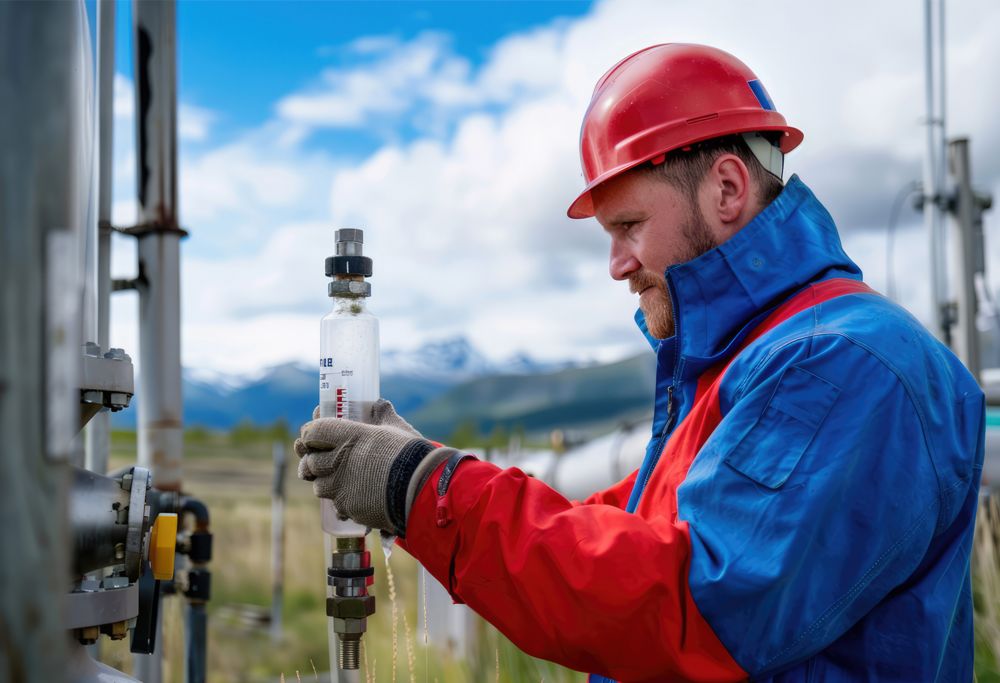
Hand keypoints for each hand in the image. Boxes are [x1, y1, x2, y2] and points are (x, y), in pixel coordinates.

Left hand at [295, 399, 452, 535]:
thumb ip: (384, 414)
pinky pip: (336, 506)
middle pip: (310, 461)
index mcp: (350, 436)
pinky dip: (341, 502)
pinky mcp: (348, 507)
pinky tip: (353, 497)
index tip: (310, 435)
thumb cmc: (411, 454)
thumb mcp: (397, 428)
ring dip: (325, 483)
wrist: (421, 488)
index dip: (309, 433)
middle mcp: (339, 461)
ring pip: (319, 486)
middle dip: (313, 460)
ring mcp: (341, 487)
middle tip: (320, 459)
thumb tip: (378, 403)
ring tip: (338, 481)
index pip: (314, 431)